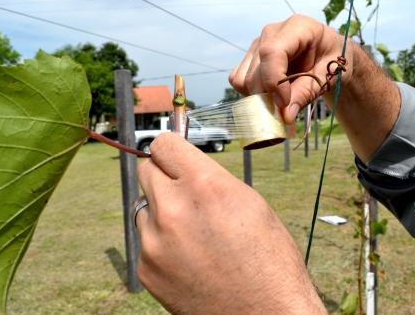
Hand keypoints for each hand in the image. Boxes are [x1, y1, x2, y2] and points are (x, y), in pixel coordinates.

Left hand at [136, 133, 325, 314]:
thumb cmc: (269, 258)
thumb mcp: (249, 202)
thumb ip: (209, 179)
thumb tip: (183, 166)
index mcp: (204, 186)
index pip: (163, 144)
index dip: (172, 150)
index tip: (176, 157)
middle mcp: (172, 210)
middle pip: (146, 170)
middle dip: (165, 176)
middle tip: (184, 192)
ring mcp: (154, 242)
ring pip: (144, 206)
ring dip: (162, 211)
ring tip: (193, 233)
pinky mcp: (146, 269)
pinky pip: (146, 239)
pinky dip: (161, 242)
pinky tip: (188, 258)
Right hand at [229, 14, 355, 123]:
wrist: (327, 54)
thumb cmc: (331, 61)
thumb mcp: (327, 76)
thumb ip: (306, 93)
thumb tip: (285, 116)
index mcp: (297, 27)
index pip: (272, 51)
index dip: (274, 81)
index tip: (284, 104)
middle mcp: (271, 32)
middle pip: (256, 70)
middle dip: (267, 97)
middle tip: (285, 113)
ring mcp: (257, 44)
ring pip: (243, 79)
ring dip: (259, 97)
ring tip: (281, 101)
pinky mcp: (249, 58)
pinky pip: (239, 81)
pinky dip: (251, 94)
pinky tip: (270, 94)